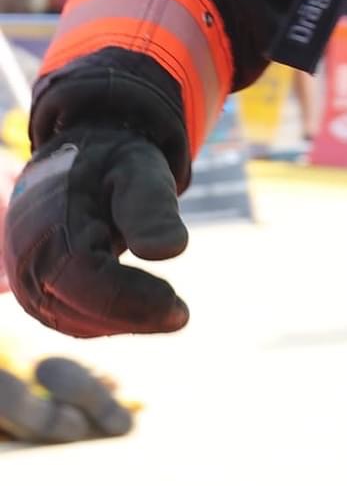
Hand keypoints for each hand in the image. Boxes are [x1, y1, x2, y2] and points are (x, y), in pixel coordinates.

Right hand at [1, 126, 189, 336]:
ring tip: (170, 312)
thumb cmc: (112, 164)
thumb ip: (152, 205)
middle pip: (74, 308)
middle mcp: (27, 257)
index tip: (176, 308)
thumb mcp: (138, 168)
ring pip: (72, 320)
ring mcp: (27, 279)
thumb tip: (171, 250)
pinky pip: (70, 318)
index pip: (82, 276)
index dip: (128, 298)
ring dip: (123, 322)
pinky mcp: (38, 292)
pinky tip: (144, 309)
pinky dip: (109, 321)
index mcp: (47, 221)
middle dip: (131, 316)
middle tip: (180, 315)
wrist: (76, 162)